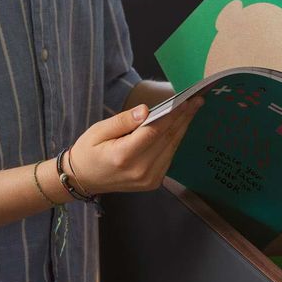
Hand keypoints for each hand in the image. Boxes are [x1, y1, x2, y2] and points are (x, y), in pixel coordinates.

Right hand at [65, 95, 205, 195]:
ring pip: (172, 147)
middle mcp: (140, 170)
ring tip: (193, 108)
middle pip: (168, 139)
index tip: (186, 100)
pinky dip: (175, 139)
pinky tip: (180, 125)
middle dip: (184, 117)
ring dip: (183, 127)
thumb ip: (123, 121)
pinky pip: (169, 156)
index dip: (173, 115)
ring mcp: (149, 179)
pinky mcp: (153, 182)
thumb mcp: (98, 130)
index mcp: (124, 156)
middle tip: (197, 99)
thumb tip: (146, 110)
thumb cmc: (88, 151)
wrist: (83, 179)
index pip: (155, 131)